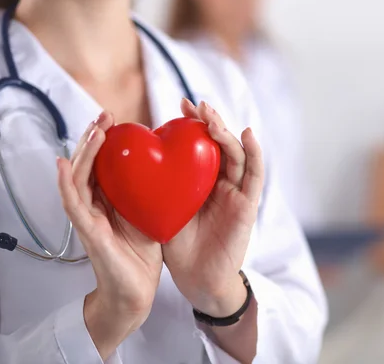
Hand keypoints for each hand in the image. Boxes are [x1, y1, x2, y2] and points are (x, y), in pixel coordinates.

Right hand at [56, 112, 162, 359]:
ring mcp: (88, 218)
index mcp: (109, 201)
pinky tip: (64, 164)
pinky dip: (67, 183)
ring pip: (78, 178)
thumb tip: (163, 167)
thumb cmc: (142, 254)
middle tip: (105, 115)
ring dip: (83, 152)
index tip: (117, 121)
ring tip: (93, 130)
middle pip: (87, 165)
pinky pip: (73, 204)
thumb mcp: (148, 214)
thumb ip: (148, 192)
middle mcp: (94, 206)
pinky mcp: (88, 232)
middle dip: (94, 139)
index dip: (106, 142)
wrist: (136, 292)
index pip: (103, 165)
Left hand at [162, 99, 264, 317]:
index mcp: (202, 181)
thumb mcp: (163, 207)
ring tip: (211, 116)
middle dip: (208, 121)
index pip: (200, 145)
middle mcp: (221, 182)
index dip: (193, 124)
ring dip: (226, 132)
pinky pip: (255, 176)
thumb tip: (128, 158)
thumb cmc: (178, 245)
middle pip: (219, 144)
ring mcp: (236, 192)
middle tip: (194, 105)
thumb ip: (157, 184)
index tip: (179, 105)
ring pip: (236, 154)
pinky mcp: (248, 206)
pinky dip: (255, 153)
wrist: (196, 280)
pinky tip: (248, 134)